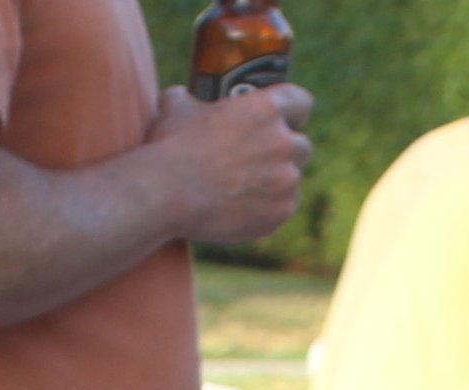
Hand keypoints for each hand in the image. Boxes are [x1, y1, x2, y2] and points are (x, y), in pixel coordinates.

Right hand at [155, 81, 312, 251]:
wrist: (167, 193)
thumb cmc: (171, 146)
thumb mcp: (177, 108)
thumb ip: (190, 99)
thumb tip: (180, 97)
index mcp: (266, 108)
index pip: (301, 102)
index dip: (293, 113)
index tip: (285, 121)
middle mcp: (284, 142)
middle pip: (302, 146)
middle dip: (284, 152)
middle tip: (259, 161)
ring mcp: (286, 180)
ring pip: (292, 179)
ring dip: (276, 182)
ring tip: (245, 189)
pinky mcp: (281, 212)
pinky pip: (284, 208)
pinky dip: (268, 209)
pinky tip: (243, 208)